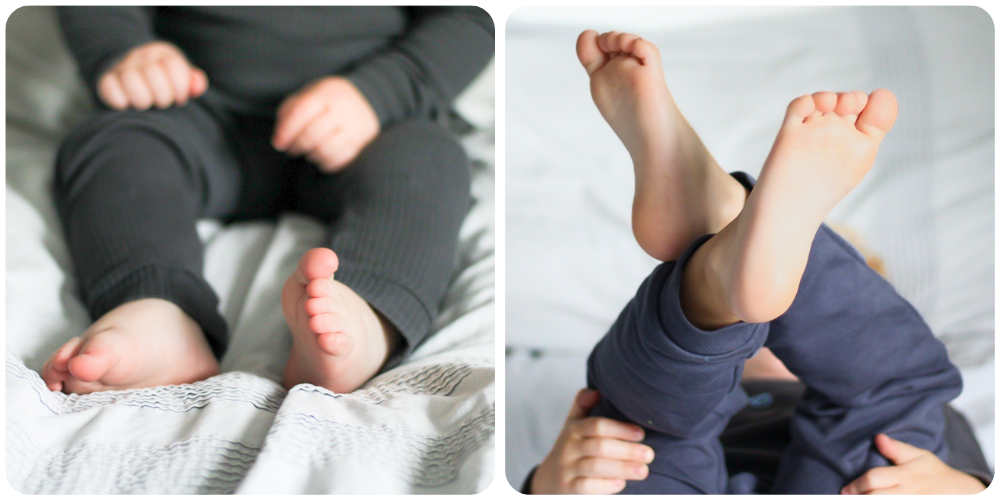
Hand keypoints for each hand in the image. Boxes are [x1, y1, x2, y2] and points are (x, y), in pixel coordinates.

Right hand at [97, 41, 207, 110]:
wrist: (131, 68)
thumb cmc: (163, 80)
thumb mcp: (180, 76)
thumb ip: (193, 82)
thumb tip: (197, 86)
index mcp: (164, 54)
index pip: (176, 69)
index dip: (181, 90)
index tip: (179, 98)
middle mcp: (142, 56)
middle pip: (156, 79)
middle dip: (163, 98)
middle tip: (161, 101)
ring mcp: (122, 66)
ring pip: (132, 83)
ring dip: (142, 100)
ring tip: (145, 102)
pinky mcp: (106, 78)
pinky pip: (109, 89)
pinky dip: (119, 100)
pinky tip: (127, 103)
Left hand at [272, 77, 380, 173]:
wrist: (364, 99)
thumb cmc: (327, 101)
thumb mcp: (308, 96)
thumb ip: (290, 112)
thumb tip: (279, 137)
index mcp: (325, 94)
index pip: (302, 111)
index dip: (287, 130)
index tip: (278, 143)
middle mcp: (342, 109)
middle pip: (313, 134)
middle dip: (297, 146)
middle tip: (291, 150)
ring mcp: (353, 126)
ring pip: (327, 150)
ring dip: (311, 156)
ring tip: (307, 153)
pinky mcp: (360, 141)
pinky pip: (341, 159)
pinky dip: (326, 163)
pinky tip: (320, 159)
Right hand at [531, 389, 654, 494]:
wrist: (547, 481)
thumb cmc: (569, 449)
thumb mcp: (571, 425)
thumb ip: (582, 406)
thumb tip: (596, 390)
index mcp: (573, 429)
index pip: (597, 425)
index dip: (620, 428)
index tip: (641, 433)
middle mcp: (568, 448)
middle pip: (599, 446)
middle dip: (627, 450)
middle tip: (649, 454)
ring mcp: (567, 470)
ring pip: (595, 467)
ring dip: (622, 468)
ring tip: (644, 470)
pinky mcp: (568, 489)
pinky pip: (587, 487)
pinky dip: (605, 485)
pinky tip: (621, 483)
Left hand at [841, 434, 986, 494]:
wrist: (961, 492)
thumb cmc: (933, 472)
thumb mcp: (919, 456)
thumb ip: (897, 449)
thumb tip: (878, 437)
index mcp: (906, 475)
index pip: (874, 479)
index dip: (857, 485)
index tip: (844, 490)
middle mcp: (908, 492)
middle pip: (876, 497)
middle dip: (859, 498)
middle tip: (846, 497)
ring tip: (857, 499)